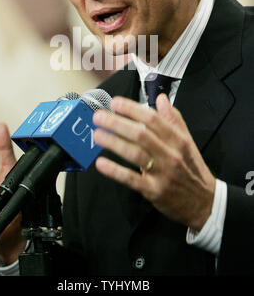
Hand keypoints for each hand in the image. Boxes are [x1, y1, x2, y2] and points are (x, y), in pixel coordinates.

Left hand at [93, 94, 215, 230]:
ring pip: (135, 154)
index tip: (115, 102)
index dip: (132, 109)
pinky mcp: (154, 191)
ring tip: (97, 134)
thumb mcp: (188, 141)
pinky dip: (115, 171)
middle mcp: (171, 154)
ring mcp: (162, 173)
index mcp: (178, 139)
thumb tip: (161, 98)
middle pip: (141, 134)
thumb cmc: (192, 169)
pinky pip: (132, 179)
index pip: (153, 119)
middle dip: (117, 123)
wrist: (205, 202)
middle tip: (98, 116)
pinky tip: (101, 163)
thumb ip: (174, 119)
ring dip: (114, 142)